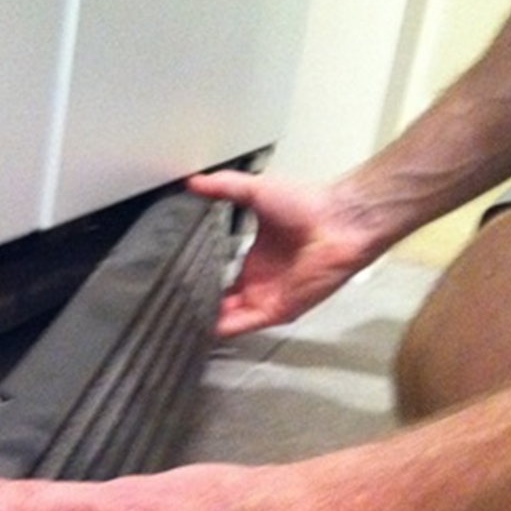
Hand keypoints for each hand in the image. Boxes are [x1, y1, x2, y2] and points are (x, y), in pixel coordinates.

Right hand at [186, 172, 381, 336]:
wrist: (338, 220)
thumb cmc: (307, 205)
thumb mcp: (254, 191)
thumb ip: (222, 187)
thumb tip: (192, 181)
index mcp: (254, 260)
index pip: (220, 280)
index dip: (200, 283)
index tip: (176, 282)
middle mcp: (259, 282)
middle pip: (221, 305)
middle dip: (199, 306)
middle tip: (172, 304)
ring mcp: (267, 297)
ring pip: (228, 319)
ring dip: (206, 320)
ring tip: (178, 319)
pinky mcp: (276, 310)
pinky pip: (244, 326)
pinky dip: (223, 329)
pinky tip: (201, 327)